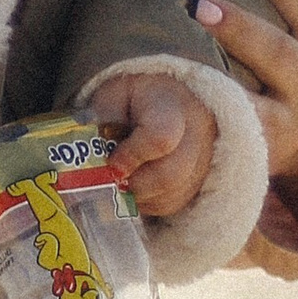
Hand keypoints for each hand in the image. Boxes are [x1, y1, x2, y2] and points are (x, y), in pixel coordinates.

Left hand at [83, 66, 217, 220]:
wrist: (168, 97)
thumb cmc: (135, 96)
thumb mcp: (113, 94)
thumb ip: (103, 118)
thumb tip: (93, 152)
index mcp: (173, 105)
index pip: (160, 138)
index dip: (132, 156)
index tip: (112, 162)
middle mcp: (198, 134)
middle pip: (170, 175)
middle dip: (132, 184)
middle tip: (111, 179)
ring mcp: (204, 159)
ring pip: (173, 195)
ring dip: (139, 197)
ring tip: (121, 181)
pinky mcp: (201, 180)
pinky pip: (174, 204)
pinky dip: (149, 203)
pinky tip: (135, 187)